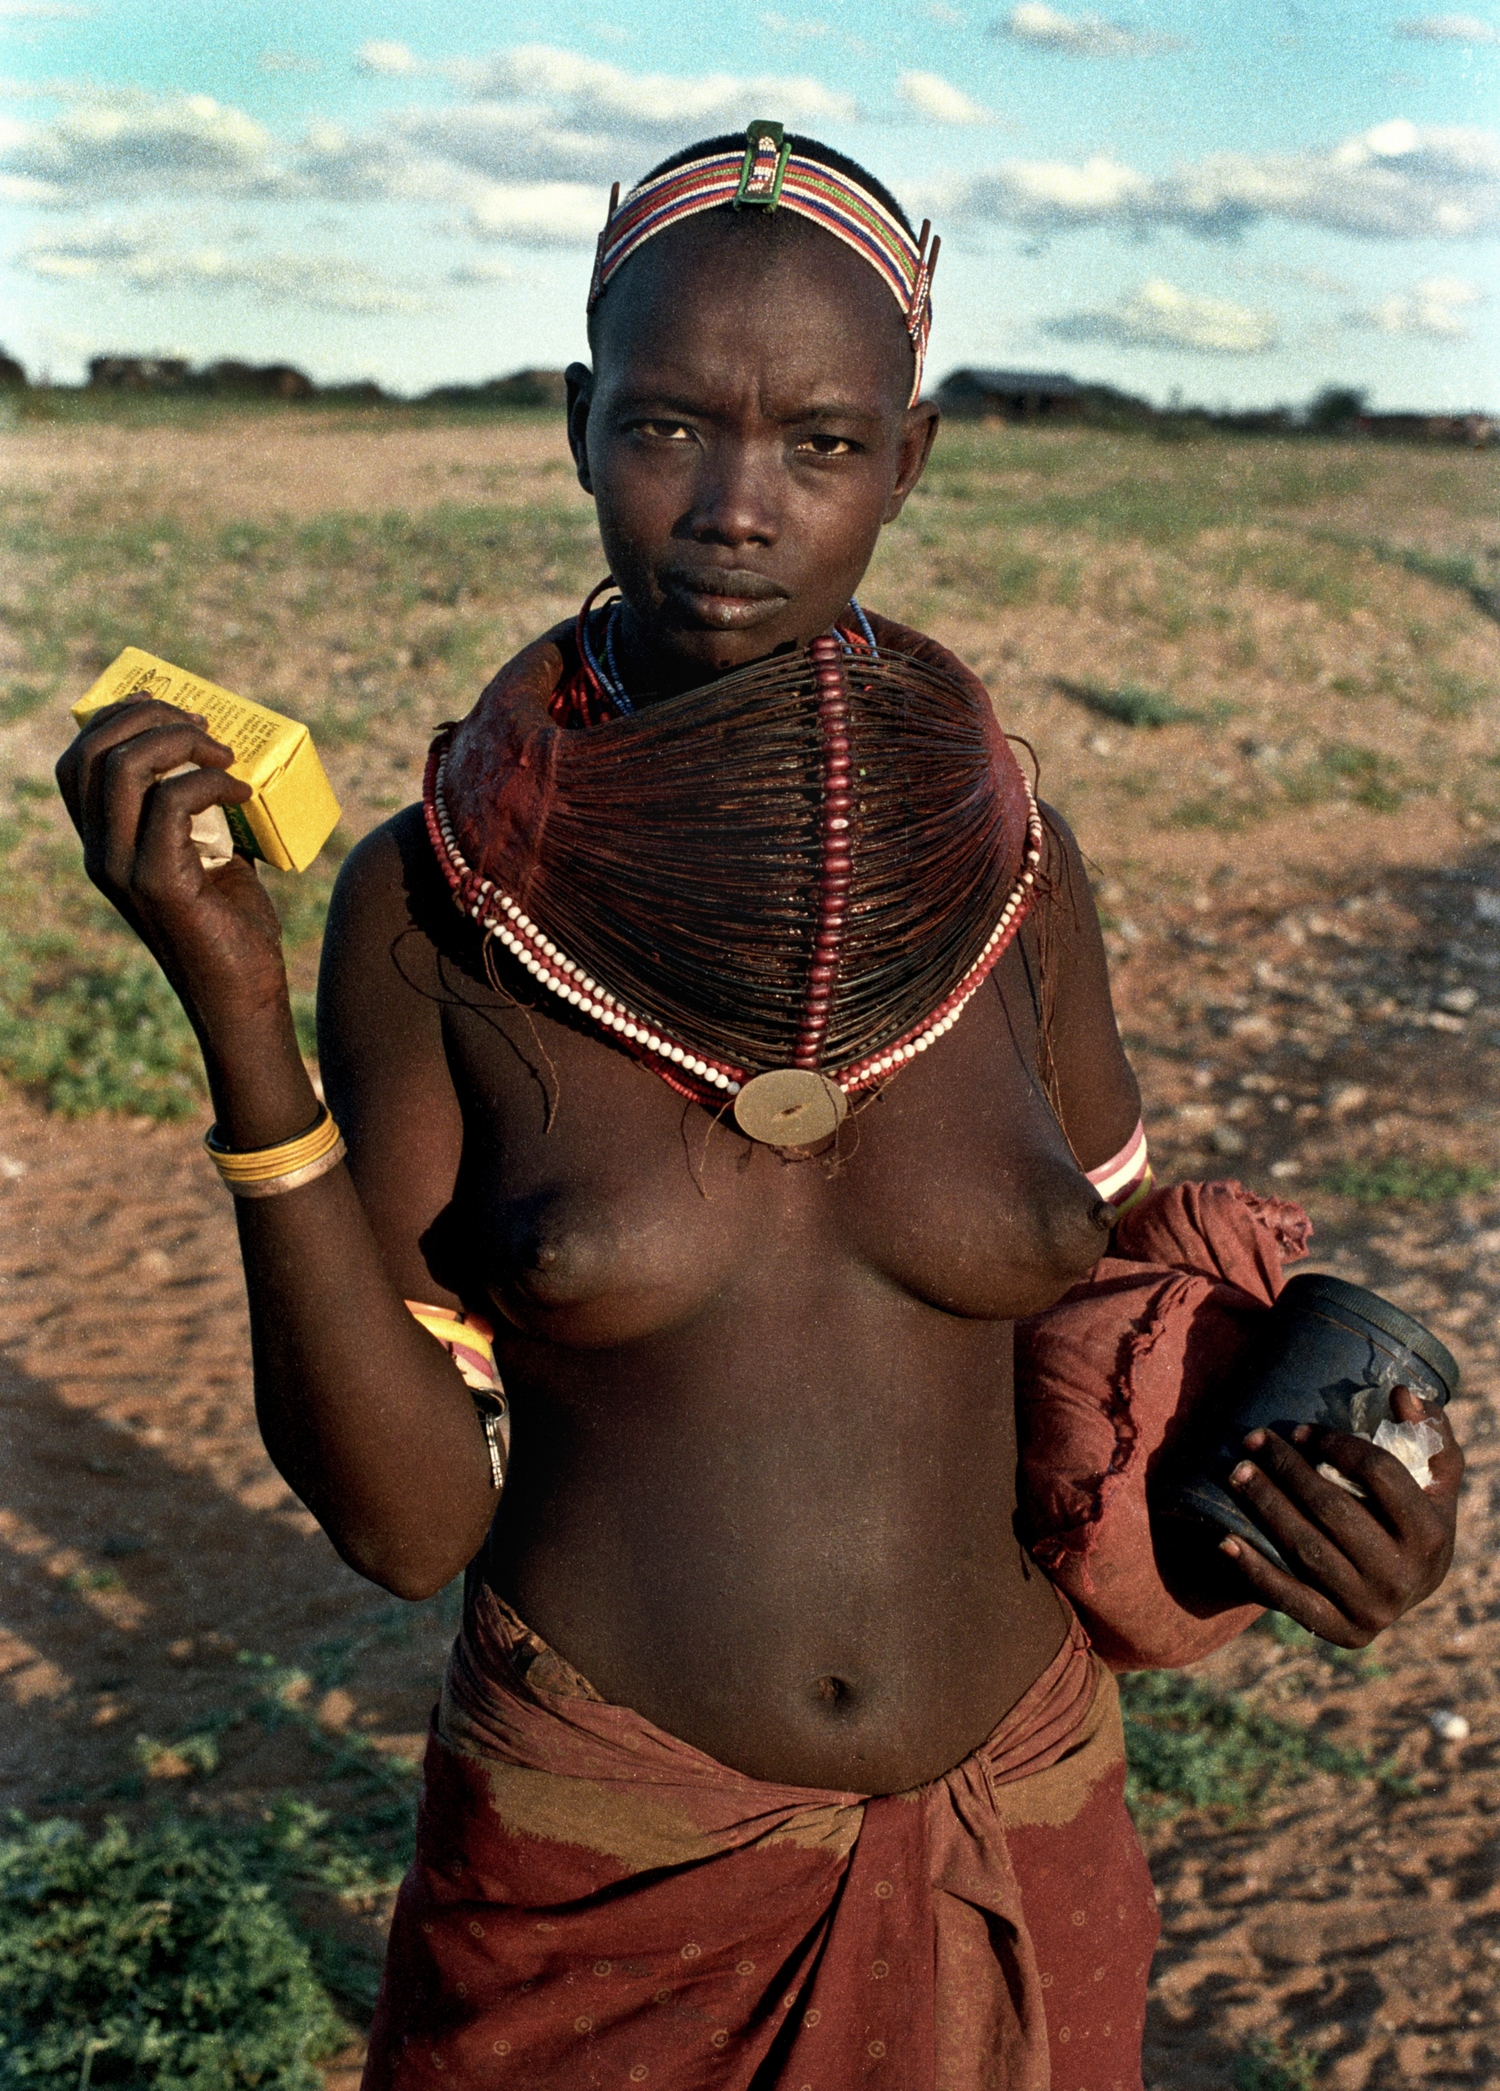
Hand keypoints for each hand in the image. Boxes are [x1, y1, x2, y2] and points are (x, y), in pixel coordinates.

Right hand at [56, 697, 289, 1035]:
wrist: (245, 996)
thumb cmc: (233, 927)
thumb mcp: (213, 855)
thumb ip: (204, 814)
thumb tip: (229, 760)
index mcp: (103, 844)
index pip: (78, 761)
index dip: (115, 718)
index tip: (169, 708)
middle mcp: (100, 854)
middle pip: (92, 752)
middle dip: (147, 717)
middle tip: (204, 725)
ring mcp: (123, 869)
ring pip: (122, 769)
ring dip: (177, 741)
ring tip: (224, 752)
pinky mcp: (158, 883)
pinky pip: (173, 803)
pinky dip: (211, 782)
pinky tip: (243, 790)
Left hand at [1219, 1384, 1462, 1645]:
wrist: (1412, 1587)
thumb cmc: (1416, 1516)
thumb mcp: (1437, 1477)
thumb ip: (1430, 1432)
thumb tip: (1403, 1394)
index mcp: (1430, 1532)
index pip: (1378, 1474)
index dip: (1335, 1444)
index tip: (1299, 1428)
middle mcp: (1402, 1575)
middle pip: (1333, 1508)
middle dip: (1287, 1468)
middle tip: (1251, 1439)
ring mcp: (1372, 1608)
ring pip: (1306, 1549)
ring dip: (1265, 1506)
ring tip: (1235, 1472)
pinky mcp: (1342, 1632)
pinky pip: (1290, 1599)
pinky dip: (1255, 1571)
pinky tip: (1223, 1540)